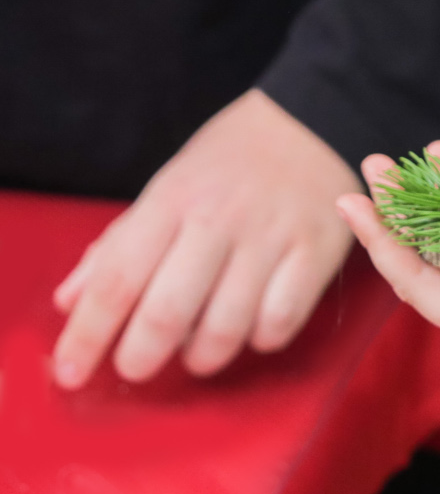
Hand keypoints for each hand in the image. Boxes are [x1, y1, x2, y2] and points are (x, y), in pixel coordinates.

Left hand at [50, 89, 359, 387]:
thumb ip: (119, 244)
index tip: (71, 371)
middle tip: (136, 367)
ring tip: (197, 354)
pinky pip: (281, 321)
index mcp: (172, 201)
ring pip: (227, 327)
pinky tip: (252, 329)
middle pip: (168, 312)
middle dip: (142, 356)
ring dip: (203, 356)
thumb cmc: (231, 160)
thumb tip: (71, 300)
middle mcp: (219, 220)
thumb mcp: (167, 186)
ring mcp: (272, 239)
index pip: (117, 279)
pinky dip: (260, 339)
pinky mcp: (316, 254)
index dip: (88, 334)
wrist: (315, 122)